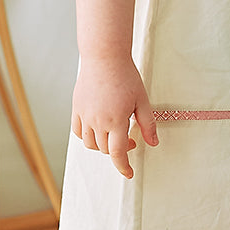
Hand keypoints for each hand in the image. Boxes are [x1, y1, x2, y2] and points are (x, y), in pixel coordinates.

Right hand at [71, 55, 158, 178]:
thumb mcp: (142, 100)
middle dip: (118, 151)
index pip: (118, 153)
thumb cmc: (126, 76)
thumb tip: (153, 143)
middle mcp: (98, 121)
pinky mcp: (76, 108)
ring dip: (102, 146)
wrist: (104, 57)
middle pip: (105, 149)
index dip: (124, 166)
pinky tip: (97, 130)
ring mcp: (85, 115)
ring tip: (114, 134)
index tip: (129, 173)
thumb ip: (148, 123)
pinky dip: (87, 136)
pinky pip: (78, 132)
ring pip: (90, 143)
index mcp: (116, 120)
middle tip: (131, 139)